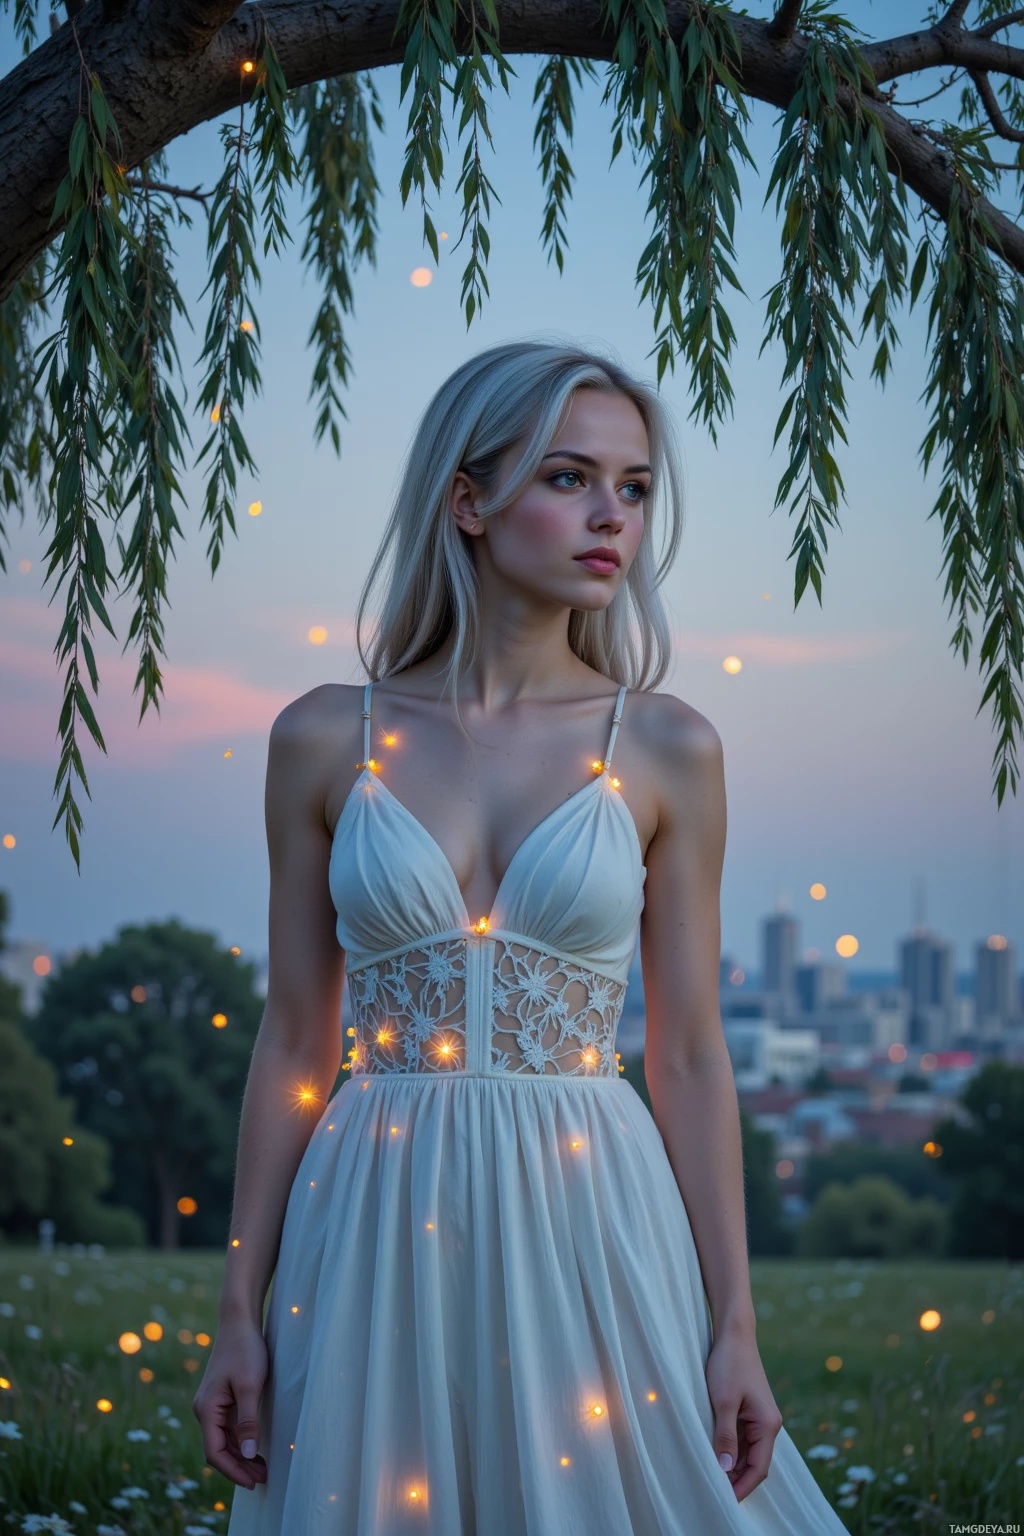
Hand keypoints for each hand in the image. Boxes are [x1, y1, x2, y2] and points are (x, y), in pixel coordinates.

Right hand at [192, 1316, 269, 1489]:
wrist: (240, 1320)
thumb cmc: (245, 1349)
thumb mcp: (250, 1386)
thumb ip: (247, 1421)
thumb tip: (246, 1454)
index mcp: (206, 1409)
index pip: (215, 1452)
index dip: (233, 1471)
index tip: (254, 1483)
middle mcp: (204, 1410)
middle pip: (218, 1449)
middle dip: (239, 1467)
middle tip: (263, 1479)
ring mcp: (212, 1404)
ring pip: (224, 1440)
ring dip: (241, 1456)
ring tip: (263, 1469)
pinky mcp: (222, 1398)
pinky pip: (228, 1428)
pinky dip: (240, 1441)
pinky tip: (255, 1448)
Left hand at [704, 1329, 783, 1501]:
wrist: (734, 1335)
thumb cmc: (730, 1364)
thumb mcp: (724, 1402)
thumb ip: (725, 1435)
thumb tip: (725, 1468)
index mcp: (768, 1425)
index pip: (759, 1468)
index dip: (743, 1487)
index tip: (725, 1501)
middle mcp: (767, 1425)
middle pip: (754, 1463)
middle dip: (736, 1480)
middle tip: (714, 1492)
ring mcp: (758, 1418)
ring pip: (746, 1452)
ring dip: (732, 1466)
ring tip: (711, 1478)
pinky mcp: (748, 1411)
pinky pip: (741, 1439)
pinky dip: (729, 1450)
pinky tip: (714, 1456)